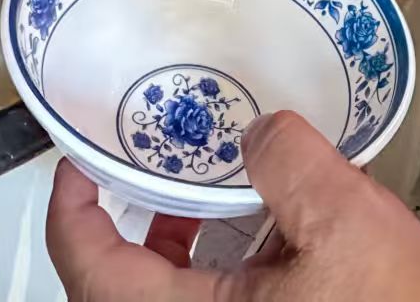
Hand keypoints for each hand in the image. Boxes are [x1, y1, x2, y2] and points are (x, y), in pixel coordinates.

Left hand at [45, 113, 419, 301]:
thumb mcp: (347, 222)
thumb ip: (291, 162)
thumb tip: (260, 133)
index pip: (88, 264)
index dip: (72, 204)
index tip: (80, 159)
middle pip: (120, 283)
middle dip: (131, 217)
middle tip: (147, 166)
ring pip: (169, 298)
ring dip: (178, 245)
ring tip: (211, 193)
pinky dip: (221, 271)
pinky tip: (270, 235)